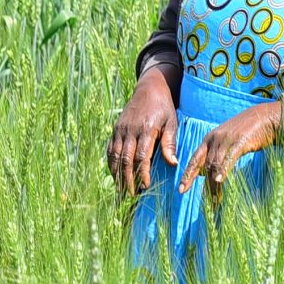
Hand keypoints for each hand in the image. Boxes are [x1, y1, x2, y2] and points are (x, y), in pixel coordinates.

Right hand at [107, 68, 178, 194]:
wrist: (149, 89)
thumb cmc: (164, 108)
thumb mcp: (171, 123)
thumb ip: (170, 143)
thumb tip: (172, 164)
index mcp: (146, 130)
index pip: (141, 157)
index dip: (142, 173)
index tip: (145, 186)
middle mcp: (130, 131)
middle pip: (126, 160)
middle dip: (128, 179)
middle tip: (131, 194)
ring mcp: (120, 130)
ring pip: (115, 156)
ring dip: (117, 174)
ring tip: (121, 189)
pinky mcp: (115, 130)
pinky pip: (110, 150)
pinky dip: (111, 163)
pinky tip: (115, 175)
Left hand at [178, 101, 283, 196]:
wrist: (266, 117)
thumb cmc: (248, 131)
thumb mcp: (228, 141)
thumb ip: (218, 154)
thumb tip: (210, 174)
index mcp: (209, 139)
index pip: (195, 160)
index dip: (188, 175)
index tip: (181, 190)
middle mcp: (214, 139)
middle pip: (203, 165)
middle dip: (201, 184)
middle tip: (201, 201)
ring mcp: (226, 140)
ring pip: (215, 165)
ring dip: (214, 184)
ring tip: (216, 200)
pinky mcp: (239, 141)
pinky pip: (228, 158)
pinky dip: (223, 169)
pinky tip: (219, 180)